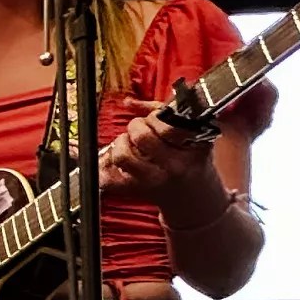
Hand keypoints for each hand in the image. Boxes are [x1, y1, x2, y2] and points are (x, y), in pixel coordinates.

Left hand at [99, 101, 221, 216]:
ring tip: (128, 144)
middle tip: (139, 129)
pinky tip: (116, 161)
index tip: (155, 119)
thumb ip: (161, 111)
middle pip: (141, 136)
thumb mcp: (190, 133)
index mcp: (192, 148)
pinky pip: (109, 178)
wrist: (194, 196)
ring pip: (121, 156)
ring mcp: (153, 181)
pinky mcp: (136, 192)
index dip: (154, 117)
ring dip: (120, 144)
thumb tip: (128, 102)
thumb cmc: (191, 159)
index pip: (165, 125)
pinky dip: (105, 166)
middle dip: (135, 126)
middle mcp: (173, 166)